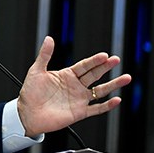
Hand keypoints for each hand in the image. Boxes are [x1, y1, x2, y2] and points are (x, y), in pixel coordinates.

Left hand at [17, 36, 131, 137]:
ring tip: (126, 78)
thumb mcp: (36, 71)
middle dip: (106, 67)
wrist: (27, 114)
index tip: (105, 55)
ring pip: (100, 91)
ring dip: (113, 84)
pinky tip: (117, 99)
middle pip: (95, 75)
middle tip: (117, 60)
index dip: (94, 61)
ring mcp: (79, 99)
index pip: (84, 66)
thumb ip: (45, 55)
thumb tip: (49, 38)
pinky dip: (107, 105)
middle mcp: (75, 86)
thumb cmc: (30, 93)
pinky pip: (97, 109)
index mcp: (66, 75)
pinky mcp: (80, 112)